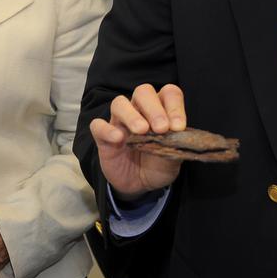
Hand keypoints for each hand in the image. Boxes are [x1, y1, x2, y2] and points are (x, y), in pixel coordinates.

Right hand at [88, 83, 187, 200]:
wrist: (139, 185)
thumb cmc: (157, 165)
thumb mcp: (172, 159)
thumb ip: (176, 146)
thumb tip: (178, 135)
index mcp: (161, 110)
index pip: (169, 94)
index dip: (175, 106)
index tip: (178, 127)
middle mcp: (139, 110)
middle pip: (143, 92)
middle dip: (154, 108)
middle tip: (161, 128)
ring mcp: (119, 121)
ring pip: (119, 103)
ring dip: (131, 114)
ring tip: (141, 131)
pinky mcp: (103, 136)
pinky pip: (98, 125)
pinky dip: (107, 129)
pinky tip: (118, 139)